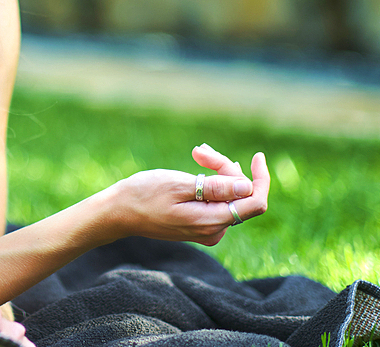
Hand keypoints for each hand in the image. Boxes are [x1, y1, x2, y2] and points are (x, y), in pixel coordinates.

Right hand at [105, 148, 269, 245]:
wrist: (118, 212)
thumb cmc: (144, 195)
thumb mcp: (180, 185)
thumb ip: (216, 188)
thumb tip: (248, 186)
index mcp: (211, 221)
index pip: (255, 203)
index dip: (261, 179)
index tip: (258, 156)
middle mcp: (214, 229)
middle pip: (240, 194)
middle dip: (226, 168)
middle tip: (199, 151)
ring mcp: (207, 229)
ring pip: (228, 195)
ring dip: (217, 172)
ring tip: (197, 154)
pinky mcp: (199, 224)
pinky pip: (217, 201)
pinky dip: (211, 182)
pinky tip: (198, 168)